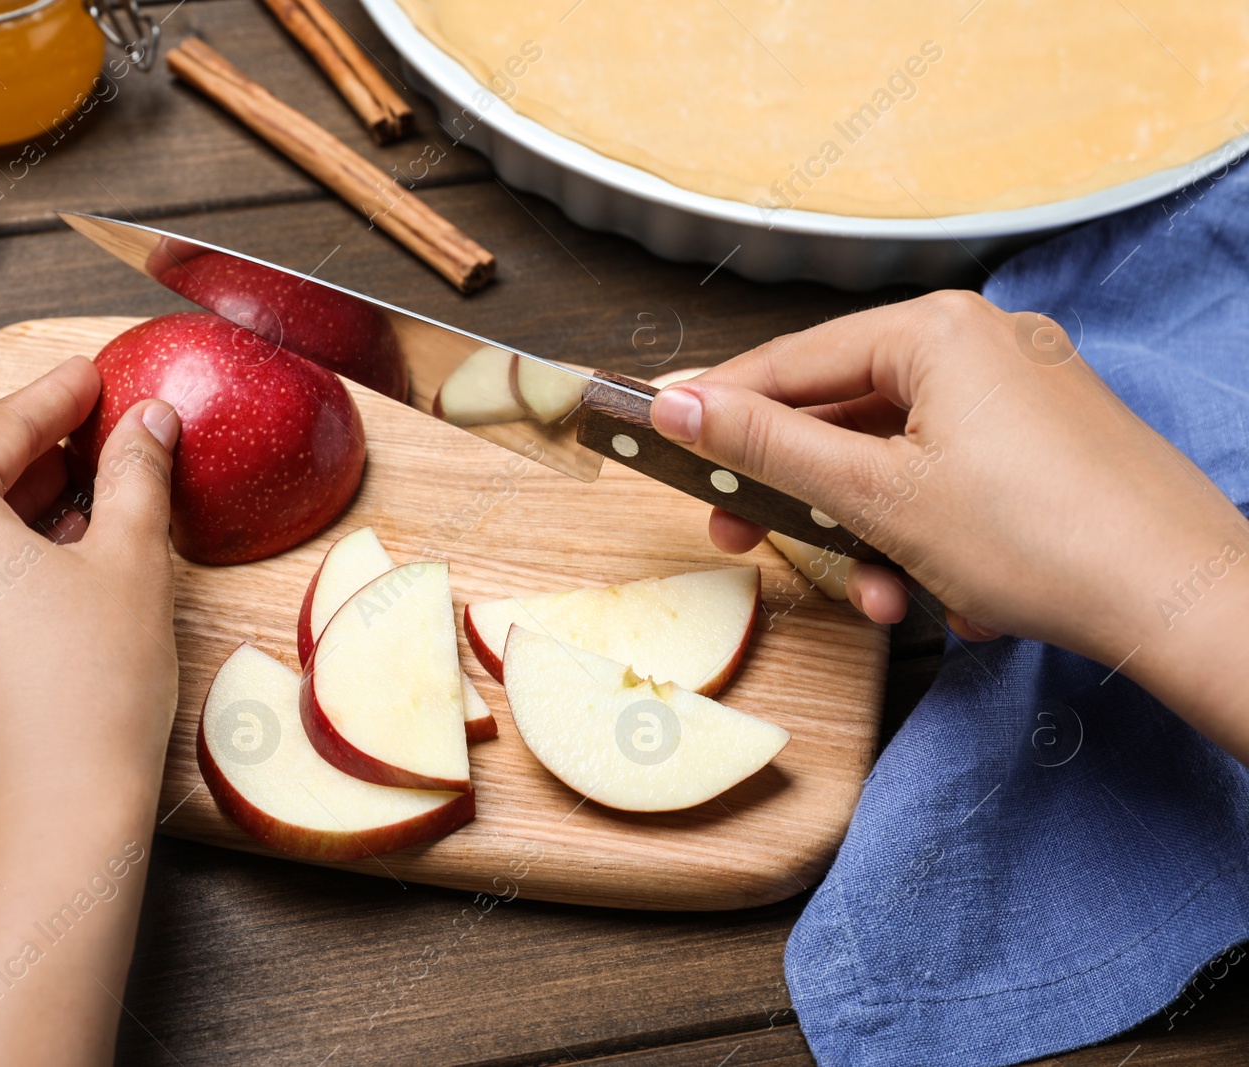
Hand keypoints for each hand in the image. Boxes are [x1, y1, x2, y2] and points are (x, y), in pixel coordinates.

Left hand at [0, 357, 180, 1064]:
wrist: (48, 832)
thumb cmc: (92, 694)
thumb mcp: (131, 563)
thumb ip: (136, 474)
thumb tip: (149, 422)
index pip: (4, 426)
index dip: (61, 396)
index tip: (92, 375)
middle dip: (36, 457)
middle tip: (97, 436)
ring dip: (12, 518)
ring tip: (83, 511)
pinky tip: (43, 584)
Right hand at [649, 291, 1248, 759]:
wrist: (1183, 601)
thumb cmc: (1041, 539)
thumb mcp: (873, 494)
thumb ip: (765, 446)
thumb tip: (677, 405)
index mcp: (938, 329)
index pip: (791, 362)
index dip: (719, 407)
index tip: (660, 434)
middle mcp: (983, 341)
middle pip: (843, 411)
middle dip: (799, 493)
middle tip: (741, 536)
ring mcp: (1022, 391)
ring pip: (897, 456)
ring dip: (869, 533)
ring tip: (879, 597)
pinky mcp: (1048, 442)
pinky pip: (950, 476)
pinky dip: (926, 533)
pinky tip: (941, 595)